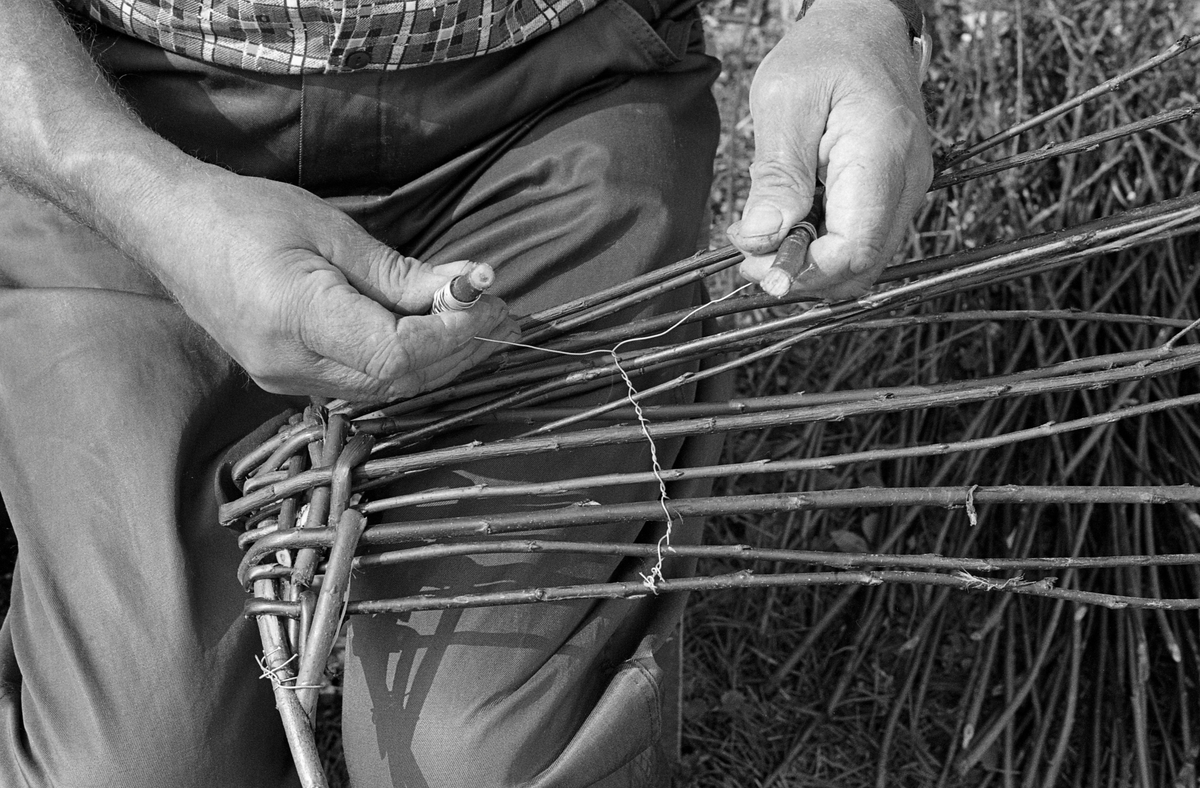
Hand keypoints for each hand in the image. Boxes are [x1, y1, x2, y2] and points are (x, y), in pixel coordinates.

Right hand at [138, 168, 517, 401]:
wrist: (170, 228)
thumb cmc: (246, 213)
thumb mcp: (331, 231)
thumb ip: (399, 274)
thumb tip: (468, 289)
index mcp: (295, 318)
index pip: (396, 353)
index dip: (451, 335)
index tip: (487, 302)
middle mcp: (289, 364)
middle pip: (398, 379)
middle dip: (459, 350)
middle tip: (503, 315)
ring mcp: (284, 379)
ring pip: (385, 387)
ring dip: (440, 359)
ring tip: (483, 323)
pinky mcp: (288, 377)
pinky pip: (363, 381)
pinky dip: (407, 361)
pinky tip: (435, 335)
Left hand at [728, 0, 932, 299]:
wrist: (864, 25)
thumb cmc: (825, 51)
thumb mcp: (784, 101)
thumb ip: (776, 174)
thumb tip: (762, 238)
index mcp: (882, 156)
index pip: (851, 251)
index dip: (801, 273)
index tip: (754, 266)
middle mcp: (906, 181)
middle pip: (859, 267)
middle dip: (801, 275)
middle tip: (750, 257)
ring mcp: (905, 190)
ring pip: (861, 262)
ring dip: (809, 264)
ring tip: (766, 237)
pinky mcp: (893, 193)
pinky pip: (861, 240)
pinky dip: (822, 247)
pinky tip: (791, 224)